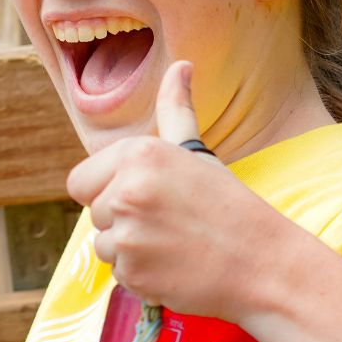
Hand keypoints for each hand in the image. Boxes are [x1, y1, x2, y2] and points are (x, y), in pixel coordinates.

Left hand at [66, 62, 293, 322]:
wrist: (260, 261)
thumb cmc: (228, 204)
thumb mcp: (196, 152)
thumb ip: (176, 110)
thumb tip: (180, 66)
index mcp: (137, 155)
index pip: (80, 181)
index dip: (108, 191)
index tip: (146, 197)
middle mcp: (125, 192)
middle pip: (94, 214)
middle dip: (122, 221)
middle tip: (168, 222)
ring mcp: (127, 236)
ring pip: (103, 246)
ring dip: (131, 250)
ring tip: (173, 244)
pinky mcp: (132, 273)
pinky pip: (119, 275)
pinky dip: (141, 275)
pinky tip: (174, 266)